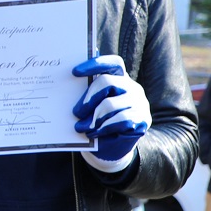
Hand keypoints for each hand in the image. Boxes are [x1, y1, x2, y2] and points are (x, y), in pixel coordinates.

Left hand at [73, 55, 150, 172]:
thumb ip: (86, 94)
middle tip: (75, 112)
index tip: (74, 72)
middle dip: (88, 97)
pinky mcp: (142, 120)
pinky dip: (103, 127)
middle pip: (108, 82)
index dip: (95, 64)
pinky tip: (94, 133)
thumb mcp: (90, 106)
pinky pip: (120, 120)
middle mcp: (131, 88)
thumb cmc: (96, 121)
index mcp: (119, 79)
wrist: (110, 147)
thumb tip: (69, 86)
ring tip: (81, 127)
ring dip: (93, 117)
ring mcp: (139, 103)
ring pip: (111, 104)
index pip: (112, 64)